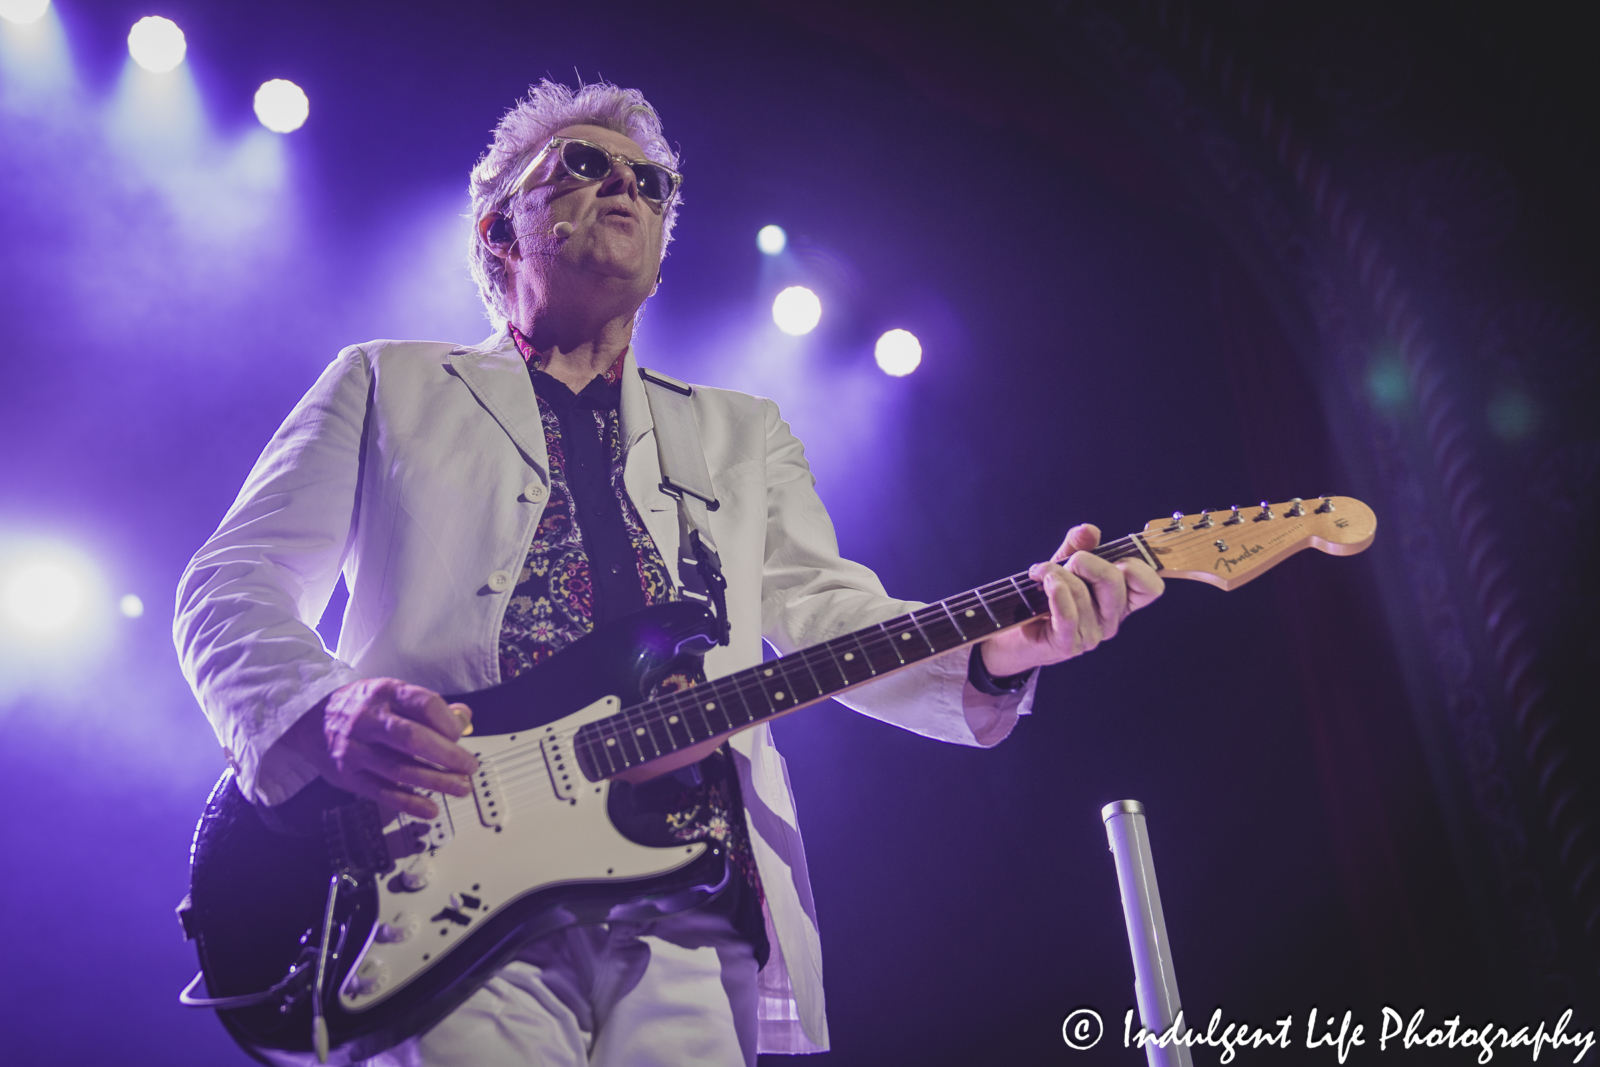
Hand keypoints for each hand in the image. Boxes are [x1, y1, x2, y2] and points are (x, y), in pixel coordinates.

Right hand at [279, 678, 476, 818]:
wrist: (313, 719)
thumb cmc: (362, 706)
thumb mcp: (392, 693)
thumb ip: (428, 706)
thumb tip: (463, 719)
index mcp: (384, 693)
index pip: (423, 704)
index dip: (448, 721)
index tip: (461, 733)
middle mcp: (369, 721)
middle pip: (413, 739)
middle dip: (448, 756)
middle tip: (469, 766)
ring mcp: (357, 751)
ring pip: (401, 770)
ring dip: (437, 782)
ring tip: (461, 788)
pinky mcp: (349, 776)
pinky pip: (382, 793)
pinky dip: (409, 803)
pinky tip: (430, 809)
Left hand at [978, 524, 1163, 676]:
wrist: (1013, 635)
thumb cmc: (1043, 600)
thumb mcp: (1063, 566)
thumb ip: (1078, 546)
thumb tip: (1089, 530)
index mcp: (1119, 601)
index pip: (1151, 587)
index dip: (1137, 565)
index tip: (1112, 557)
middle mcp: (1111, 621)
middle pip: (1116, 581)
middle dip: (1086, 561)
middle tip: (1067, 562)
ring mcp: (1091, 636)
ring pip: (1083, 593)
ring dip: (1057, 573)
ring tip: (1041, 573)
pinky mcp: (1068, 645)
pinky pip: (1068, 614)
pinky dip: (1055, 591)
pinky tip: (1043, 582)